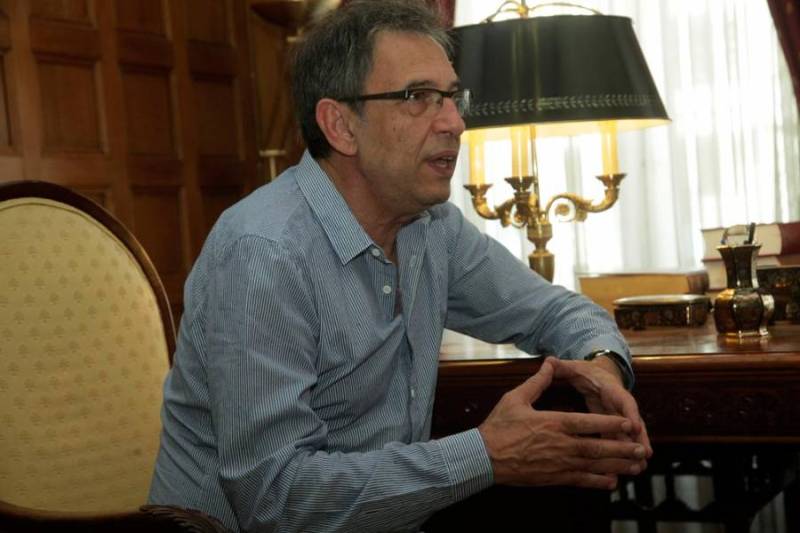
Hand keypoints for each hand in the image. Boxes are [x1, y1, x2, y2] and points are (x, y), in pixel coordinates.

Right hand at [478, 358, 647, 489]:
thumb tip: (548, 364)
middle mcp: (561, 444)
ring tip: (635, 465)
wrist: (484, 457)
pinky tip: (612, 482)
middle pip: (598, 446)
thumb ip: (537, 382)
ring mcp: (559, 463)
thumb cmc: (498, 427)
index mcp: (554, 423)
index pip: (589, 423)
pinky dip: (598, 482)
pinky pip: (581, 480)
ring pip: (594, 465)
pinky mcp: (553, 477)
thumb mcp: (516, 398)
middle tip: (641, 448)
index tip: (630, 423)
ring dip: (617, 465)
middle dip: (622, 448)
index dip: (612, 423)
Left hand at [549, 357, 651, 458]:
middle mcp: (619, 405)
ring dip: (632, 450)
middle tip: (645, 454)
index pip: (624, 400)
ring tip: (639, 467)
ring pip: (628, 435)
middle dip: (639, 438)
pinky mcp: (612, 426)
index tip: (635, 426)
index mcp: (612, 389)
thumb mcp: (574, 368)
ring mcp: (618, 417)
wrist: (596, 376)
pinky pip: (617, 441)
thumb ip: (562, 366)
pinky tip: (619, 471)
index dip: (630, 413)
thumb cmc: (585, 372)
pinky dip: (619, 454)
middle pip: (633, 421)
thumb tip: (549, 361)